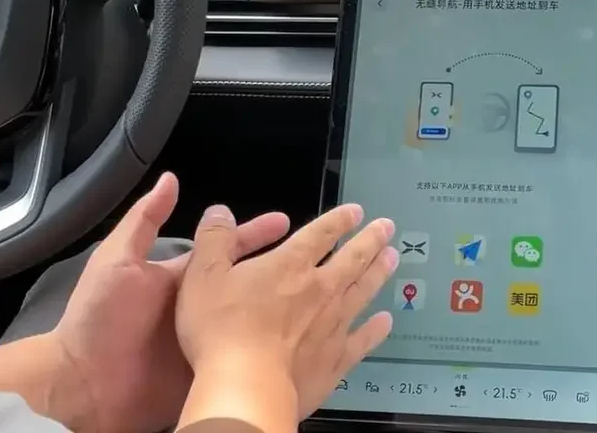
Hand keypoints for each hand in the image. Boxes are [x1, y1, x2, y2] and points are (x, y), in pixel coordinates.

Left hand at [52, 173, 290, 432]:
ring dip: (279, 309)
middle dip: (279, 268)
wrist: (84, 385)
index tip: (283, 221)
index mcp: (181, 279)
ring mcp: (204, 340)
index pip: (226, 251)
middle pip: (247, 283)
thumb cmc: (96, 320)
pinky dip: (265, 347)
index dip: (254, 234)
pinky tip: (294, 340)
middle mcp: (198, 307)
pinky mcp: (207, 369)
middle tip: (312, 256)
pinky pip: (240, 354)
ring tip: (316, 296)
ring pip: (250, 319)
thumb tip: (169, 180)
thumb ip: (144, 220)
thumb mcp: (118, 261)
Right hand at [175, 203, 398, 428]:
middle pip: (353, 258)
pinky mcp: (336, 358)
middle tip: (387, 228)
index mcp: (289, 265)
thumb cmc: (221, 331)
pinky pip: (363, 339)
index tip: (356, 212)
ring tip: (393, 259)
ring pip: (364, 290)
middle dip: (371, 239)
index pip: (320, 233)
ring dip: (379, 272)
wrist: (246, 385)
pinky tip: (385, 322)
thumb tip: (219, 213)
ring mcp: (333, 324)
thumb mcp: (203, 275)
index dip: (339, 219)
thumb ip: (214, 240)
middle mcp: (319, 289)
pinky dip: (376, 329)